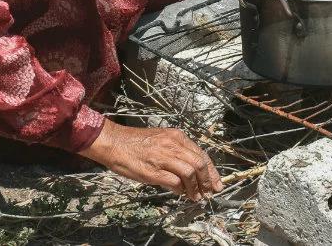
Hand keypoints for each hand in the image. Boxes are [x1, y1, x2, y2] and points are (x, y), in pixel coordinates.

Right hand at [79, 121, 222, 200]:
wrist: (115, 142)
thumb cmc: (136, 143)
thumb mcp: (161, 140)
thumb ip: (177, 152)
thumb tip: (190, 171)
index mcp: (176, 136)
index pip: (201, 154)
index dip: (211, 170)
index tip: (216, 182)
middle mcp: (173, 144)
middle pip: (199, 163)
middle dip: (207, 180)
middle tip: (209, 191)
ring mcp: (163, 157)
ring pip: (190, 173)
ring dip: (195, 187)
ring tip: (195, 196)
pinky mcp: (154, 170)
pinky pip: (175, 182)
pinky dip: (181, 190)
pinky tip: (180, 193)